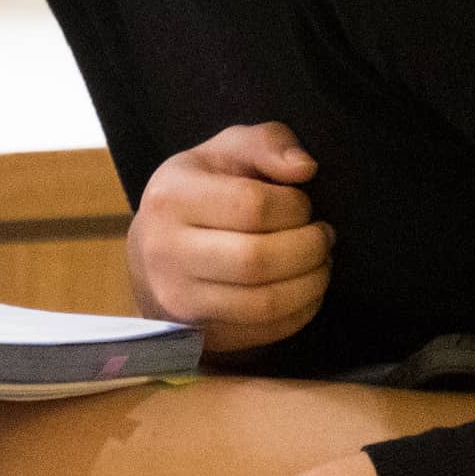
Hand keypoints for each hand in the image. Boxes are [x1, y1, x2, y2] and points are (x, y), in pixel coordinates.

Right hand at [127, 120, 333, 353]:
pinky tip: (306, 291)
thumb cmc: (199, 193)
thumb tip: (305, 167)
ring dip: (311, 283)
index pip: (251, 206)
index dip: (295, 207)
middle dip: (309, 249)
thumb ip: (266, 143)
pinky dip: (300, 312)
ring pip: (265, 302)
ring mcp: (179, 299)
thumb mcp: (224, 152)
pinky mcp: (199, 332)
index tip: (303, 205)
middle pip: (258, 259)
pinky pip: (265, 332)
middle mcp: (166, 251)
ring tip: (320, 263)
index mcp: (172, 197)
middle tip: (323, 237)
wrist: (151, 252)